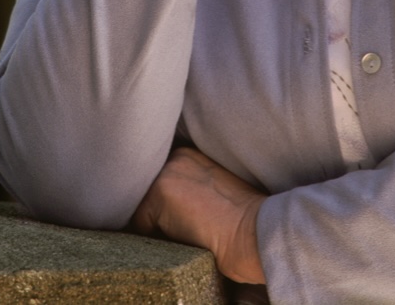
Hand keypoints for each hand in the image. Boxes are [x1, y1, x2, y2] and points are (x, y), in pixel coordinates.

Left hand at [130, 147, 266, 283]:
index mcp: (190, 154)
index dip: (165, 208)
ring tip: (186, 233)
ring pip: (143, 209)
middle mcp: (176, 156)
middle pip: (147, 195)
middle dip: (157, 214)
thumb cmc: (241, 218)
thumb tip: (168, 207)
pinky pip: (140, 225)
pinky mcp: (160, 191)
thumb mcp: (214, 189)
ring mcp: (167, 171)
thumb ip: (190, 186)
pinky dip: (155, 239)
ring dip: (156, 226)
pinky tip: (182, 238)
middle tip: (184, 228)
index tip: (182, 220)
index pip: (159, 184)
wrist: (254, 230)